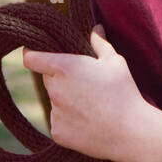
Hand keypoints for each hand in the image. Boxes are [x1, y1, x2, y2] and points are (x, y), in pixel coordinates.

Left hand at [23, 24, 154, 161]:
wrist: (130, 132)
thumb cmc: (124, 92)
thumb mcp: (115, 62)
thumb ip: (99, 43)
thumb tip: (95, 29)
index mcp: (65, 67)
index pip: (31, 58)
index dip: (31, 53)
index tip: (32, 51)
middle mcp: (55, 89)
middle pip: (48, 78)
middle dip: (59, 77)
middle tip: (81, 82)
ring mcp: (55, 113)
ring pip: (54, 100)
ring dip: (65, 99)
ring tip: (91, 104)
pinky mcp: (57, 133)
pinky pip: (59, 121)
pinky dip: (69, 120)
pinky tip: (88, 121)